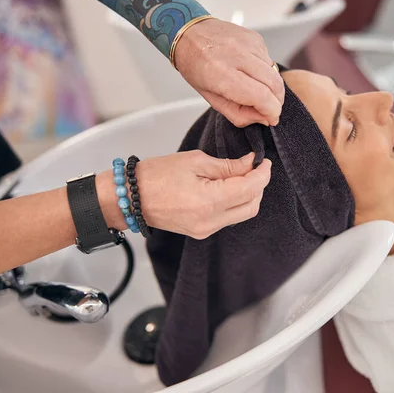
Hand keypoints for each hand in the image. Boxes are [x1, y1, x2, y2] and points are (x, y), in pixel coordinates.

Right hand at [136, 151, 270, 238]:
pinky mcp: (201, 232)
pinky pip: (228, 218)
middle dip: (258, 185)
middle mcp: (210, 221)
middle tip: (255, 166)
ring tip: (241, 174)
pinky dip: (236, 203)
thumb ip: (227, 165)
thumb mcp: (195, 161)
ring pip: (242, 214)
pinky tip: (230, 187)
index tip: (264, 161)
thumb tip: (251, 163)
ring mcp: (205, 230)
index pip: (250, 189)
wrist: (129, 198)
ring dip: (248, 195)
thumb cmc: (155, 176)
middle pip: (251, 206)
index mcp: (208, 202)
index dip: (262, 174)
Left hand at [175, 18, 284, 126]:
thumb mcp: (212, 99)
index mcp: (221, 74)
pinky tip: (251, 71)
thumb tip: (264, 119)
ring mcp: (248, 44)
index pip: (261, 96)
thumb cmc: (196, 68)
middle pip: (274, 84)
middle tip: (270, 108)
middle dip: (277, 101)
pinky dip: (265, 71)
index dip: (271, 111)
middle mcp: (237, 55)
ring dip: (272, 87)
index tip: (272, 119)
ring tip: (257, 89)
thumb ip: (239, 114)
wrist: (190, 34)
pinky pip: (269, 61)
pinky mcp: (255, 37)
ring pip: (274, 73)